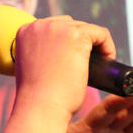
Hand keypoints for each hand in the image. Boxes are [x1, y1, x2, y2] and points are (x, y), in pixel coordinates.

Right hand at [2, 16, 115, 132]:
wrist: (40, 108)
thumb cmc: (37, 97)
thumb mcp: (32, 68)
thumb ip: (40, 55)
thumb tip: (61, 56)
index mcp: (25, 31)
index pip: (53, 28)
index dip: (67, 43)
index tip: (74, 59)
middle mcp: (39, 25)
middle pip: (70, 25)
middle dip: (81, 42)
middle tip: (87, 64)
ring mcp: (57, 28)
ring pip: (86, 29)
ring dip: (95, 45)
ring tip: (100, 64)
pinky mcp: (76, 35)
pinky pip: (100, 34)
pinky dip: (107, 46)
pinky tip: (107, 60)